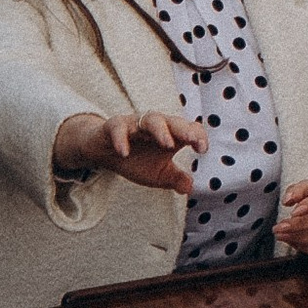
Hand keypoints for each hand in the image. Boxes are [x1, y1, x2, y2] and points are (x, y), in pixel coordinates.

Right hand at [54, 108, 204, 195]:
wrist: (104, 150)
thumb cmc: (136, 158)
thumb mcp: (158, 173)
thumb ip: (174, 178)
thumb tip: (189, 188)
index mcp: (169, 134)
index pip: (188, 129)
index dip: (197, 137)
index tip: (203, 149)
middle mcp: (154, 126)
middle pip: (172, 121)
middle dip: (183, 130)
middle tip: (193, 141)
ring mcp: (134, 124)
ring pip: (150, 120)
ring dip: (160, 130)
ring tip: (167, 145)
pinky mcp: (113, 127)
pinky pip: (118, 128)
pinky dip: (121, 139)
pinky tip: (124, 153)